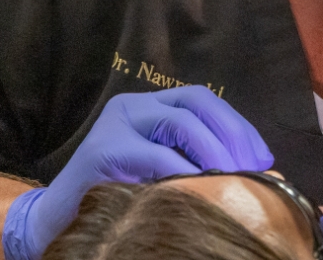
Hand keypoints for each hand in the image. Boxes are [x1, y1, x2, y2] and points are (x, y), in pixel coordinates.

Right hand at [3, 86, 272, 258]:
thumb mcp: (164, 171)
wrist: (58, 223)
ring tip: (233, 178)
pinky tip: (202, 187)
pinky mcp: (102, 150)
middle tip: (254, 169)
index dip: (238, 125)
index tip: (263, 158)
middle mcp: (133, 106)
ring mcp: (115, 124)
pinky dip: (185, 171)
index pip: (204, 100)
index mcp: (151, 106)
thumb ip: (199, 159)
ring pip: (180, 123)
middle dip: (232, 134)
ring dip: (214, 152)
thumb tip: (259, 169)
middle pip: (196, 102)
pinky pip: (155, 156)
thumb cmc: (121, 199)